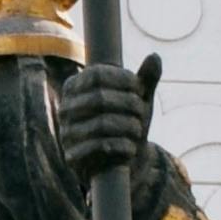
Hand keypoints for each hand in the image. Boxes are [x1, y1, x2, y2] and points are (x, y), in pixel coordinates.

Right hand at [57, 54, 161, 190]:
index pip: (96, 74)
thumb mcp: (138, 101)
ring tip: (137, 130)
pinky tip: (130, 148)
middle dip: (129, 105)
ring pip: (102, 124)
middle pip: (100, 98)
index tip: (139, 88)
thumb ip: (146, 79)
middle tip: (141, 112)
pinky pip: (100, 147)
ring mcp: (66, 133)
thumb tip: (155, 56)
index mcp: (75, 88)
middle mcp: (65, 109)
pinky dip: (123, 146)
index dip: (122, 79)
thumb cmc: (127, 124)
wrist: (120, 163)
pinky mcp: (72, 156)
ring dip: (128, 127)